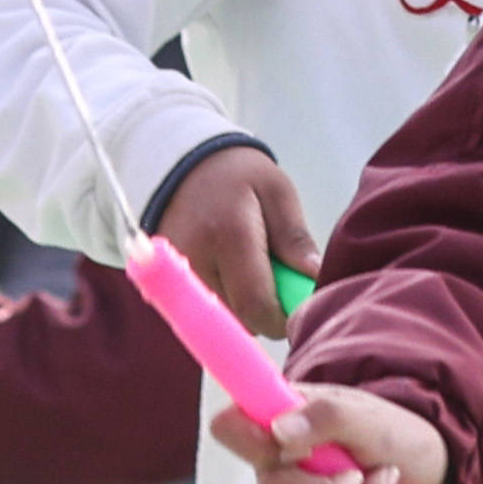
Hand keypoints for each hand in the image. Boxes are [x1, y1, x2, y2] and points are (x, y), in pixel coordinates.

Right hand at [155, 146, 317, 314]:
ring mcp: (174, 274)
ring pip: (223, 318)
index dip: (283, 320)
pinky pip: (205, 309)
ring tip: (254, 272)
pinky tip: (233, 274)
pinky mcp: (166, 280)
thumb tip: (316, 280)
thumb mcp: (278, 193)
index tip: (301, 308)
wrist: (183, 163)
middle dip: (269, 313)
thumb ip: (296, 239)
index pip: (256, 305)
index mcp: (229, 236)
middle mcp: (195, 261)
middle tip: (281, 283)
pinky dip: (227, 301)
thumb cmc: (240, 176)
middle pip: (240, 319)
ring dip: (247, 308)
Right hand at [221, 377, 446, 483]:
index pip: (229, 427)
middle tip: (366, 469)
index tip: (290, 439)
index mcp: (276, 426)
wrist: (420, 466)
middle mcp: (273, 470)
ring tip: (386, 479)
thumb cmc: (386, 432)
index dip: (247, 435)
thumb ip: (325, 416)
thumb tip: (280, 432)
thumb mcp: (365, 414)